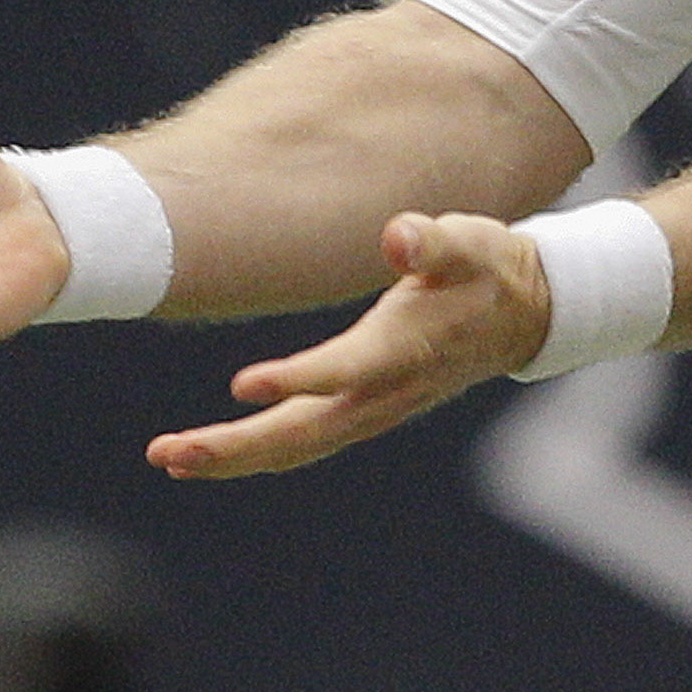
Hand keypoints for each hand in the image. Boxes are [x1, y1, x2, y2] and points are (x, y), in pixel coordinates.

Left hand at [145, 212, 546, 479]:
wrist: (524, 314)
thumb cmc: (489, 268)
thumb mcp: (471, 242)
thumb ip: (434, 242)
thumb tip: (399, 235)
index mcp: (406, 350)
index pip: (345, 370)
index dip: (297, 379)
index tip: (242, 385)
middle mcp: (384, 392)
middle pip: (303, 434)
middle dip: (234, 447)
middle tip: (168, 452)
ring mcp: (374, 408)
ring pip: (297, 446)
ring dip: (234, 456)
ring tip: (170, 457)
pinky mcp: (365, 408)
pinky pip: (304, 440)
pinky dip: (258, 449)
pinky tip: (214, 448)